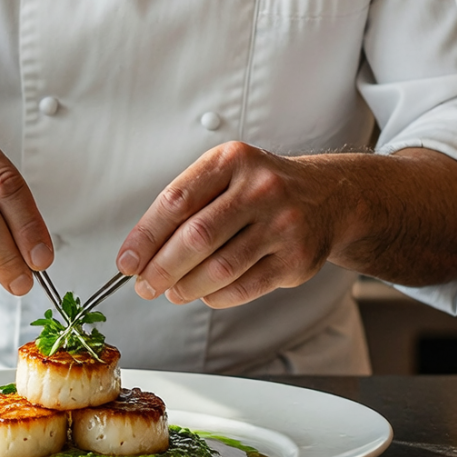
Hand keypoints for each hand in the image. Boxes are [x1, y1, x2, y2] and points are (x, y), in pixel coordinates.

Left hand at [114, 142, 354, 306]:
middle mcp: (260, 188)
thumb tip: (142, 254)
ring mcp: (283, 224)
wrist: (329, 196)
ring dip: (186, 287)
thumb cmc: (262, 188)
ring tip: (172, 292)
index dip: (145, 237)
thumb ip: (186, 205)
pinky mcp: (297, 259)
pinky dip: (215, 296)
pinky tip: (205, 294)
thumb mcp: (226, 174)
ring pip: (219, 268)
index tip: (127, 261)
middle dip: (161, 268)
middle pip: (196, 237)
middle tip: (145, 285)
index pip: (176, 201)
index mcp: (232, 160)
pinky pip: (244, 287)